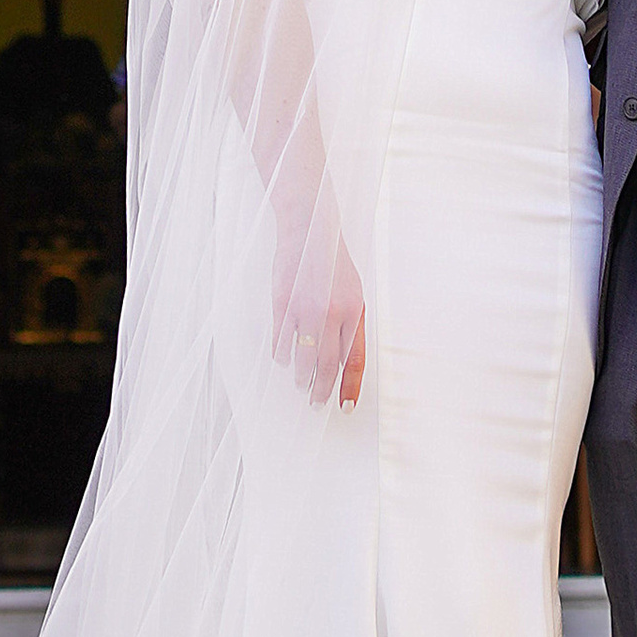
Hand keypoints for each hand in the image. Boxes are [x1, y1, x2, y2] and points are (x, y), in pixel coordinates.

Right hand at [288, 256, 367, 407]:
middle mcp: (332, 312)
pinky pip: (282, 341)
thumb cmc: (331, 263)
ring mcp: (306, 309)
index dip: (350, 387)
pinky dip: (282, 355)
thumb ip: (349, 323)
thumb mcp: (352, 290)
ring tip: (300, 384)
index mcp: (354, 310)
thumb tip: (344, 360)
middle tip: (316, 404)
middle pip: (328, 366)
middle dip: (322, 391)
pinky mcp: (283, 304)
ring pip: (303, 358)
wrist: (309, 229)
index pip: (355, 360)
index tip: (346, 407)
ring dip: (301, 377)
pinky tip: (283, 359)